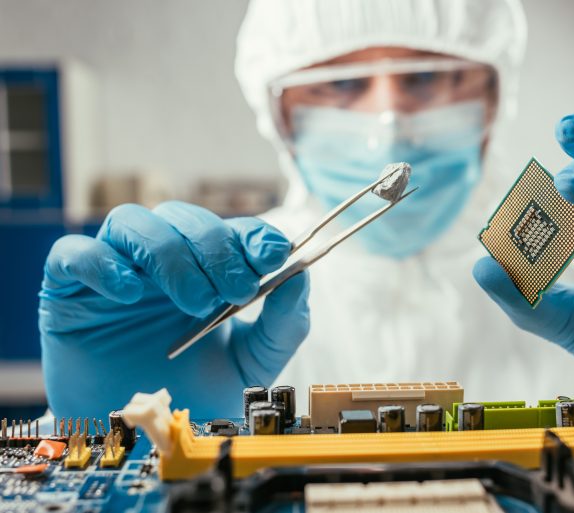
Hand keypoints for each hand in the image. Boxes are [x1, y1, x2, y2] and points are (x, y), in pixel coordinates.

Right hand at [39, 201, 309, 418]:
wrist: (141, 442)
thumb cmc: (194, 394)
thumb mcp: (252, 362)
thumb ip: (282, 323)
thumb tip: (301, 275)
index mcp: (202, 271)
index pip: (226, 229)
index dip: (252, 234)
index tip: (275, 254)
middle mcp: (158, 264)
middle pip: (181, 217)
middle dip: (216, 248)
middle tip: (238, 289)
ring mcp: (113, 273)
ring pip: (131, 222)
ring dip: (170, 254)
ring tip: (195, 302)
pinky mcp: (67, 293)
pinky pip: (72, 254)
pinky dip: (102, 263)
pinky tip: (129, 295)